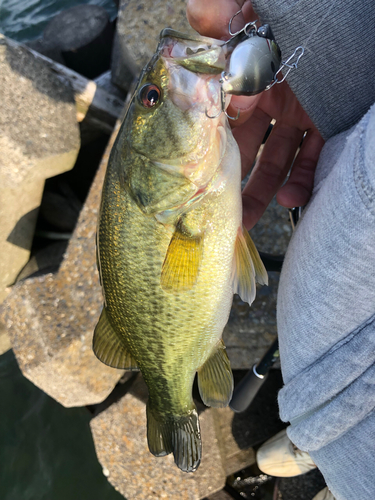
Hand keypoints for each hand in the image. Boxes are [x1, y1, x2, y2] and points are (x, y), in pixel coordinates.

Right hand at [187, 0, 324, 228]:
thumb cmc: (312, 17)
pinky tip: (290, 199)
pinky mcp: (329, 126)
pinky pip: (313, 160)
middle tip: (213, 208)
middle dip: (229, 179)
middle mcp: (275, 98)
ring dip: (261, 192)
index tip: (201, 168)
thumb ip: (232, 12)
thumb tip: (197, 11)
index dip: (212, 140)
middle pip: (246, 147)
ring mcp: (302, 115)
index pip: (224, 113)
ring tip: (246, 220)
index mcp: (254, 73)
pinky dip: (302, 183)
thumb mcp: (267, 12)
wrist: (357, 21)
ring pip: (276, 161)